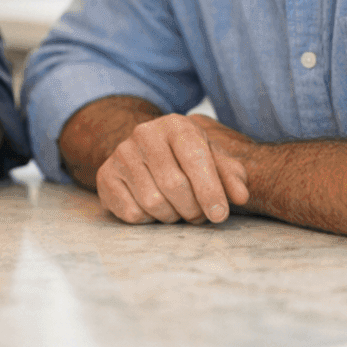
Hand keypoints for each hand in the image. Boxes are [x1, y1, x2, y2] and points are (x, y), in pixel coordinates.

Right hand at [95, 113, 250, 224]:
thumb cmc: (187, 158)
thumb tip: (240, 196)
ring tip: (177, 209)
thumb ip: (231, 175)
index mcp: (176, 125)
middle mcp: (144, 134)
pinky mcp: (105, 176)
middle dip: (193, 209)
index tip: (220, 215)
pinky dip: (149, 220)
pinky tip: (154, 209)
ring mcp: (121, 154)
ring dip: (172, 216)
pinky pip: (131, 213)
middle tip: (199, 215)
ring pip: (153, 202)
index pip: (195, 159)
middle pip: (174, 185)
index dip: (210, 191)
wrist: (146, 152)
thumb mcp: (213, 159)